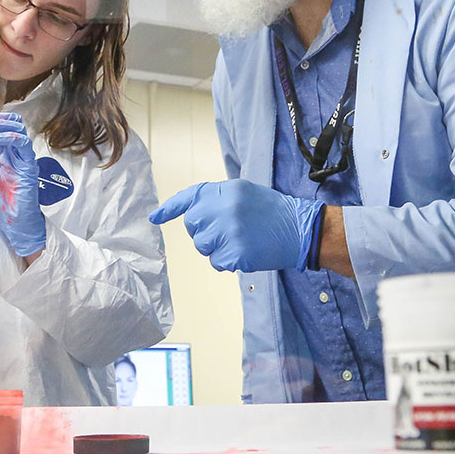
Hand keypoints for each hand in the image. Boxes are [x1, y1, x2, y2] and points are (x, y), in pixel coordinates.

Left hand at [0, 112, 45, 256]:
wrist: (11, 222)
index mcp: (2, 154)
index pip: (0, 127)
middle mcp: (13, 152)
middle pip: (12, 123)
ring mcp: (22, 158)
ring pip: (19, 129)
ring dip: (1, 124)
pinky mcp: (29, 166)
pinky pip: (24, 144)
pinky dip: (10, 137)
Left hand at [149, 179, 322, 271]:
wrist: (299, 229)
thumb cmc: (272, 211)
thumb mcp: (244, 192)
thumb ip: (217, 199)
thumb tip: (190, 214)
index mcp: (225, 191)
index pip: (190, 197)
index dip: (170, 208)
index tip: (154, 218)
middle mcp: (224, 208)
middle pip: (193, 226)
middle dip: (205, 231)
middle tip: (229, 231)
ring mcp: (228, 231)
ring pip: (202, 246)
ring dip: (216, 248)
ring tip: (240, 240)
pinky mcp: (235, 253)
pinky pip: (216, 262)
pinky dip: (228, 262)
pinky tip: (245, 253)